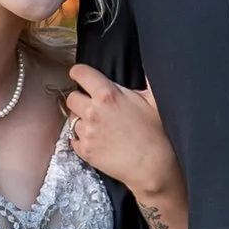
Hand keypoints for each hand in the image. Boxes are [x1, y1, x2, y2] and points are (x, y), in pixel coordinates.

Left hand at [65, 65, 175, 191]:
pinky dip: (82, 139)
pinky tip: (98, 140)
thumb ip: (145, 79)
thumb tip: (149, 61)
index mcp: (107, 94)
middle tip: (95, 106)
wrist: (153, 167)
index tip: (82, 76)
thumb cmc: (157, 133)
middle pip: (71, 97)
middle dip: (81, 99)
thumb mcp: (154, 99)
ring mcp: (87, 133)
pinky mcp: (85, 151)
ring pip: (72, 119)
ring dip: (82, 120)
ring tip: (100, 126)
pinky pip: (74, 139)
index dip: (80, 73)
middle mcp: (92, 111)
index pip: (80, 73)